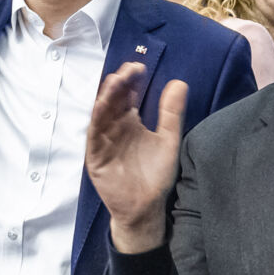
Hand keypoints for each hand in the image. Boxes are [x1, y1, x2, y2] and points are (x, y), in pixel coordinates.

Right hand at [85, 64, 184, 254]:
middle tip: (128, 69)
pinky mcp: (96, 156)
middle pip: (112, 99)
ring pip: (101, 114)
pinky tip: (101, 106)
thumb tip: (179, 83)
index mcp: (131, 122)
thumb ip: (172, 114)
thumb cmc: (155, 175)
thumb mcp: (168, 141)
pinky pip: (94, 135)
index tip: (139, 67)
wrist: (146, 207)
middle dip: (119, 83)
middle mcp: (115, 128)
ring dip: (106, 97)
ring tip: (116, 81)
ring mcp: (104, 141)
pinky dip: (96, 120)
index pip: (127, 95)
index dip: (131, 80)